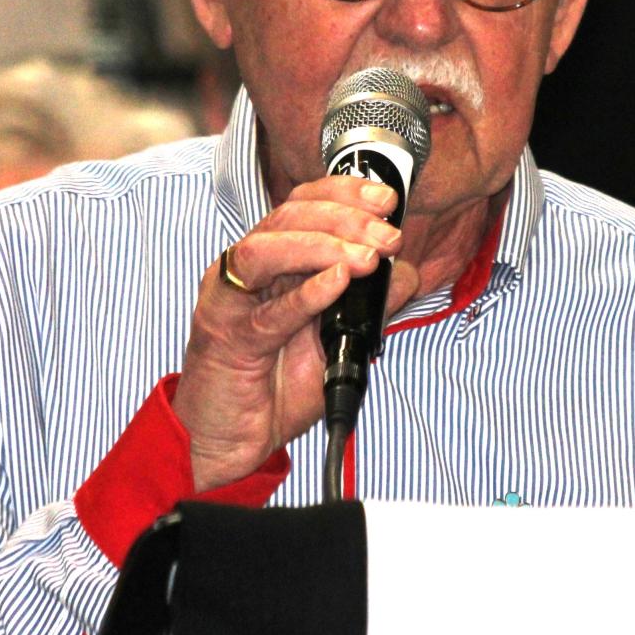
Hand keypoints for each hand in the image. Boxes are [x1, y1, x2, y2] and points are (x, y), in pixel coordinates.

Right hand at [173, 176, 419, 491]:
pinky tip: (339, 282)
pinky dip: (306, 293)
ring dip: (323, 246)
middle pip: (288, 216)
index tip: (385, 199)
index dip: (343, 193)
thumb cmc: (273, 389)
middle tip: (387, 236)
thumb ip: (369, 307)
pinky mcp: (227, 337)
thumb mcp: (335, 341)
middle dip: (344, 218)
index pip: (303, 204)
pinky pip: (268, 311)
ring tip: (367, 258)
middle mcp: (246, 271)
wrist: (229, 441)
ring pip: (269, 249)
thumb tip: (407, 274)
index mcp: (270, 262)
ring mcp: (232, 300)